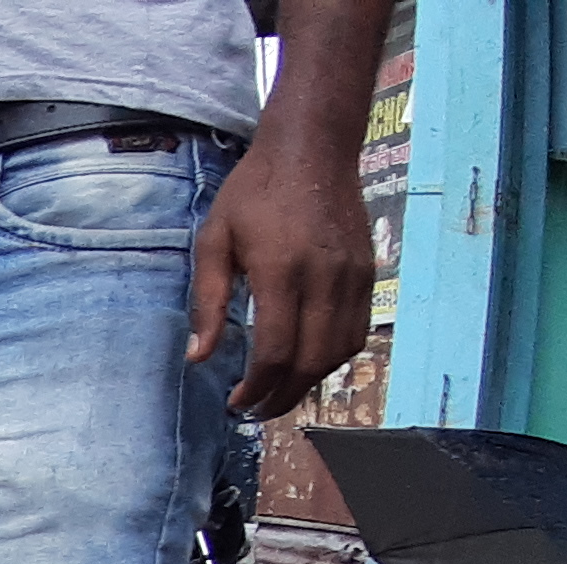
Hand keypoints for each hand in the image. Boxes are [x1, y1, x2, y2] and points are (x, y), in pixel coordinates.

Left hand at [189, 0, 391, 414]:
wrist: (312, 150)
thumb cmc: (253, 193)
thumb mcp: (214, 241)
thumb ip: (207, 302)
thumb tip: (198, 358)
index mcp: (281, 270)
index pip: (275, 350)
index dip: (256, 387)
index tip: (235, 402)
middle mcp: (324, 278)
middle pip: (311, 360)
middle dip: (282, 395)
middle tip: (255, 411)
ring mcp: (353, 276)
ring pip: (340, 351)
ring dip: (309, 382)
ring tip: (278, 394)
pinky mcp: (368, 273)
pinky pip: (357, 330)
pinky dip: (334, 358)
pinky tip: (307, 364)